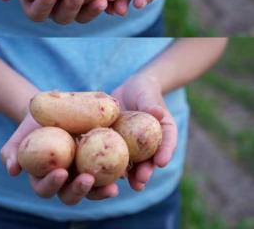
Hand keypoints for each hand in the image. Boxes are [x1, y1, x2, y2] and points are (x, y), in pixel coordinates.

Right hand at [0, 0, 108, 23]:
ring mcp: (75, 5)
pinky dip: (107, 0)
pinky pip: (100, 3)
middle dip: (72, 6)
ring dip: (92, 9)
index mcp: (35, 7)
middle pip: (63, 17)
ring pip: (83, 14)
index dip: (44, 4)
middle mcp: (55, 10)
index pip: (37, 12)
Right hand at [0, 110, 117, 204]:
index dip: (52, 183)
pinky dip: (117, 176)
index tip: (61, 171)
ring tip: (111, 186)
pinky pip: (108, 176)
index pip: (45, 188)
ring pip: (92, 192)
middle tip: (87, 179)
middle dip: (79, 191)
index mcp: (43, 178)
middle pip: (70, 196)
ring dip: (100, 192)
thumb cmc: (33, 123)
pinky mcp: (100, 168)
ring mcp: (82, 176)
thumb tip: (12, 170)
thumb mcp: (22, 133)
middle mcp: (64, 182)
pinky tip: (126, 171)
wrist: (55, 110)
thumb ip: (12, 150)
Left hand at [112, 74, 177, 190]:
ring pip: (135, 163)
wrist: (128, 91)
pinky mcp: (122, 146)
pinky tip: (108, 177)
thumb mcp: (148, 94)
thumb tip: (157, 112)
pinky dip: (115, 167)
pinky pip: (119, 157)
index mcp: (165, 131)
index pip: (167, 142)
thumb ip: (151, 104)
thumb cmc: (143, 90)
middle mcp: (152, 143)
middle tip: (142, 180)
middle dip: (146, 171)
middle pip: (150, 159)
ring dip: (132, 175)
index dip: (165, 153)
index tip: (161, 162)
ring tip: (129, 185)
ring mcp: (137, 147)